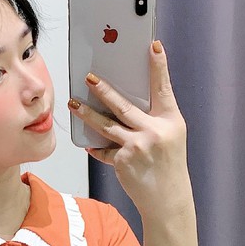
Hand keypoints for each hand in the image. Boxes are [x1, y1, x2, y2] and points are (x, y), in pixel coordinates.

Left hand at [67, 41, 190, 217]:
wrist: (167, 199)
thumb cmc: (169, 164)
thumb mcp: (171, 136)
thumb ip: (153, 118)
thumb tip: (125, 101)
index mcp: (170, 121)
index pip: (163, 88)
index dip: (159, 66)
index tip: (153, 46)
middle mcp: (154, 132)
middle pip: (123, 106)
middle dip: (104, 90)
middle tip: (89, 77)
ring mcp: (137, 147)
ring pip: (106, 126)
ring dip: (87, 114)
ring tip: (73, 103)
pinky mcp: (123, 161)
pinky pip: (105, 150)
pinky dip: (97, 147)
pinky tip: (88, 143)